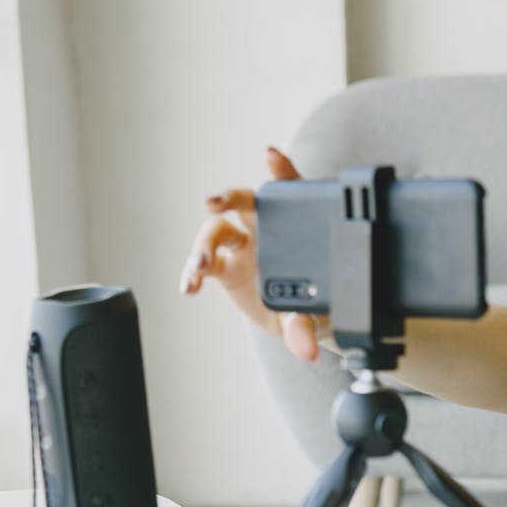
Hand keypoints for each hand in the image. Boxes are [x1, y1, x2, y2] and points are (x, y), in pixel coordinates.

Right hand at [178, 146, 331, 361]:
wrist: (302, 326)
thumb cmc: (318, 308)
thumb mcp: (317, 317)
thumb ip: (306, 328)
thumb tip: (305, 349)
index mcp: (297, 228)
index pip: (291, 193)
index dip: (282, 173)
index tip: (271, 157)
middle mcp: (267, 230)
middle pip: (245, 202)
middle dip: (228, 197)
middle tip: (213, 203)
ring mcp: (243, 246)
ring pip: (216, 232)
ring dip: (203, 247)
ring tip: (198, 269)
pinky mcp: (225, 267)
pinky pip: (202, 263)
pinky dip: (192, 272)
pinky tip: (188, 287)